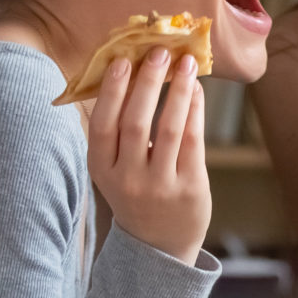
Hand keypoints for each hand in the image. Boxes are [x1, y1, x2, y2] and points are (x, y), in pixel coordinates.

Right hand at [87, 46, 209, 265]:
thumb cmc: (135, 193)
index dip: (112, 91)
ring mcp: (159, 186)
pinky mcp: (189, 188)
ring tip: (185, 64)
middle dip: (147, 83)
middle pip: (134, 123)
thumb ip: (118, 131)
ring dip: (177, 91)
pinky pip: (193, 141)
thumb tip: (132, 71)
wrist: (159, 245)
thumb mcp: (114, 168)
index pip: (101, 125)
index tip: (122, 59)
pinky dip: (195, 110)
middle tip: (158, 52)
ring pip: (168, 129)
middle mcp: (127, 179)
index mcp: (101, 170)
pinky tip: (196, 90)